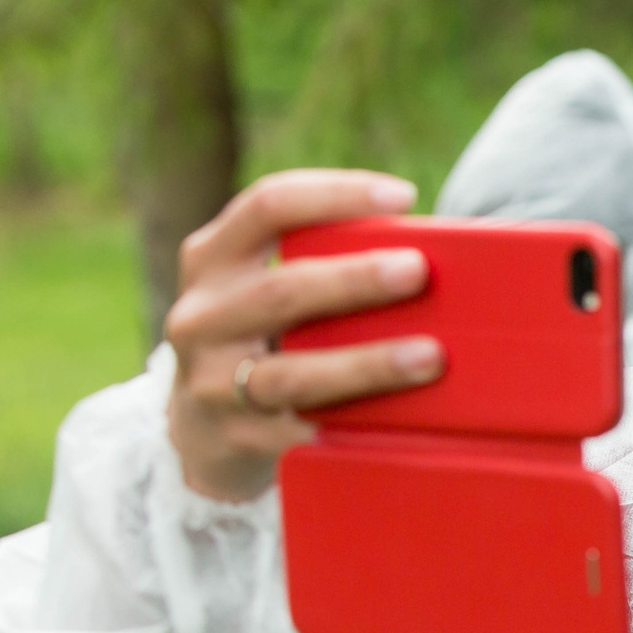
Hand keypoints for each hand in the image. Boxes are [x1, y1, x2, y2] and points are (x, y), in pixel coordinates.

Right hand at [164, 171, 442, 501]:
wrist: (199, 427)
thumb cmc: (263, 335)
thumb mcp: (264, 286)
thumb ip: (321, 261)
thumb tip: (434, 252)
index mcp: (213, 257)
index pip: (268, 206)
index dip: (334, 195)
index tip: (402, 197)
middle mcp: (202, 315)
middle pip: (283, 290)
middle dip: (355, 280)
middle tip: (418, 271)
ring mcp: (212, 381)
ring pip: (295, 374)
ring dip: (367, 363)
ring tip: (430, 355)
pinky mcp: (236, 437)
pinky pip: (301, 434)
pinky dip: (351, 428)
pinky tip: (398, 424)